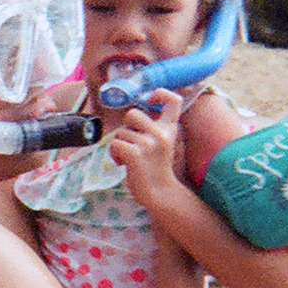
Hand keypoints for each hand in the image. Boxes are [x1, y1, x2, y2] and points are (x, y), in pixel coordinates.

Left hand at [108, 90, 182, 208]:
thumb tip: (134, 114)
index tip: (150, 99)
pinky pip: (114, 144)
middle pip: (132, 113)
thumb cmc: (157, 169)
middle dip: (126, 128)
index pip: (173, 100)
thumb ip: (154, 128)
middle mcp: (160, 134)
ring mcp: (148, 144)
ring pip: (119, 132)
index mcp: (169, 129)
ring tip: (129, 159)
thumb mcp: (163, 144)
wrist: (160, 194)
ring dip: (119, 146)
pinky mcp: (135, 154)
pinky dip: (114, 155)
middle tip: (132, 143)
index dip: (160, 93)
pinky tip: (123, 164)